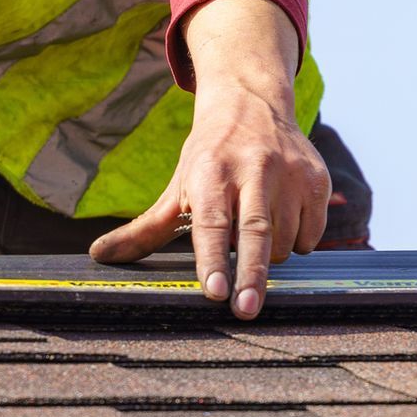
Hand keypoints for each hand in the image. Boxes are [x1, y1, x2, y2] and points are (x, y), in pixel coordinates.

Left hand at [89, 0, 330, 319]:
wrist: (252, 105)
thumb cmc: (207, 158)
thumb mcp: (175, 189)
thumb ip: (143, 229)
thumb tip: (99, 256)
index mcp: (211, 174)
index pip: (210, 224)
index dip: (213, 260)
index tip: (215, 293)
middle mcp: (253, 170)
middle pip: (254, 233)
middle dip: (251, 276)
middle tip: (246, 311)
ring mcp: (290, 174)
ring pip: (283, 240)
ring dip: (268, 254)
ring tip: (253, 231)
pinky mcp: (318, 179)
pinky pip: (310, 234)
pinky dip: (297, 243)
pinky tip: (282, 222)